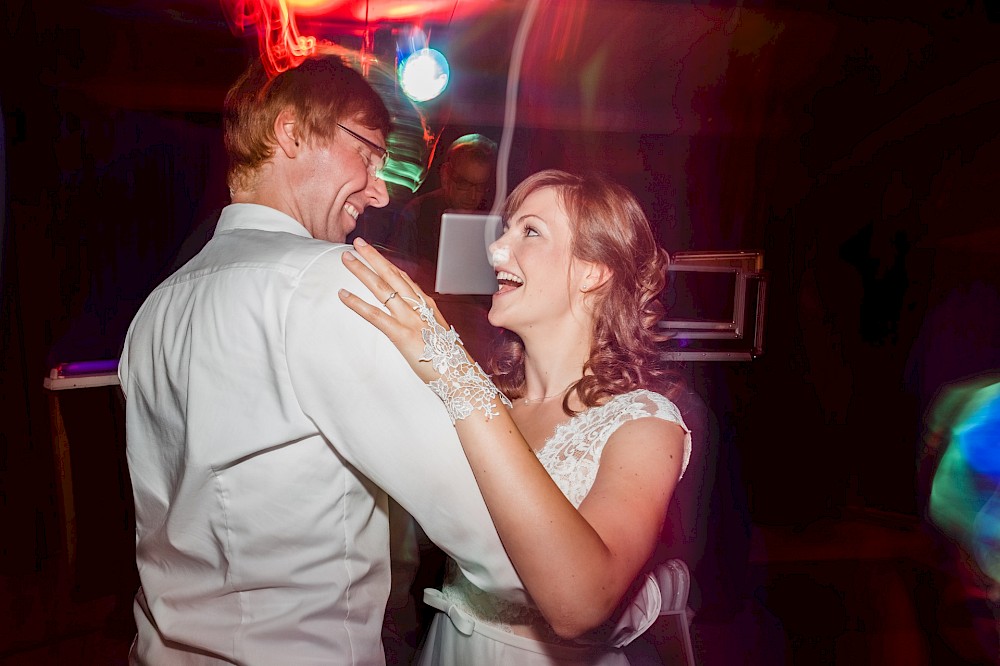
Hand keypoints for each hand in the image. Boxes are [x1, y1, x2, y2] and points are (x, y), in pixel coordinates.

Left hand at [339, 238, 466, 383]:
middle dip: (373, 257)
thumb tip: (414, 318)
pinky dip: (357, 303)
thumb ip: (424, 322)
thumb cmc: (449, 359)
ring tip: (346, 259)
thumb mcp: (438, 334)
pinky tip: (343, 295)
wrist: (460, 375)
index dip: (387, 263)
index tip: (374, 252)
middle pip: (392, 275)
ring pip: (382, 288)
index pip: (404, 278)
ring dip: (362, 271)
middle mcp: (418, 307)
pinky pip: (375, 315)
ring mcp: (410, 319)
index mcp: (427, 306)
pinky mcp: (401, 335)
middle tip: (357, 243)